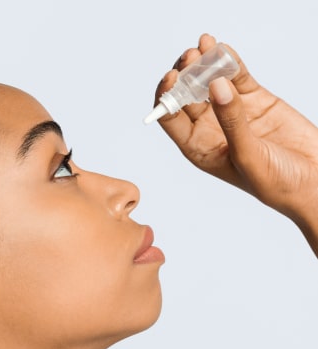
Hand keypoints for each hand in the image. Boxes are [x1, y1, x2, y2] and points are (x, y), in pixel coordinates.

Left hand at [154, 34, 317, 255]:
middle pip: (186, 95)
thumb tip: (215, 85)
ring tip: (204, 45)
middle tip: (190, 57)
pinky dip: (230, 62)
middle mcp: (210, 128)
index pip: (171, 119)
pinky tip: (223, 49)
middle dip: (184, 74)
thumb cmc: (274, 182)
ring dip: (204, 63)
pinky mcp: (254, 99)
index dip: (166, 97)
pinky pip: (237, 75)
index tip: (171, 78)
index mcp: (198, 147)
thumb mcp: (247, 155)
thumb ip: (231, 121)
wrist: (312, 181)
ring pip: (210, 82)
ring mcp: (231, 111)